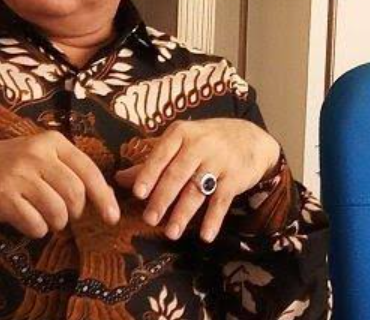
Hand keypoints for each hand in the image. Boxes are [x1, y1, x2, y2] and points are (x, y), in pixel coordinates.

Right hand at [0, 131, 119, 238]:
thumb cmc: (24, 164)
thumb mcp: (49, 156)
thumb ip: (76, 172)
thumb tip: (108, 199)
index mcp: (53, 142)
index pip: (88, 171)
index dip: (104, 197)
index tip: (112, 218)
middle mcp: (36, 155)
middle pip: (74, 194)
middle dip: (75, 212)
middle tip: (65, 214)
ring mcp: (18, 175)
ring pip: (56, 211)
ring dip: (57, 223)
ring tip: (47, 218)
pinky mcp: (3, 196)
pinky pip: (35, 224)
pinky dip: (38, 229)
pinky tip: (30, 220)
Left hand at [114, 118, 280, 242]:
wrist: (251, 138)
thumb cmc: (206, 141)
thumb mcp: (180, 143)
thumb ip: (151, 161)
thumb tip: (118, 178)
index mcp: (180, 133)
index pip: (161, 155)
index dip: (149, 174)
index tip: (138, 193)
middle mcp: (199, 144)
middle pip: (177, 174)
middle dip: (162, 198)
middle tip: (149, 219)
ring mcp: (219, 160)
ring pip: (197, 190)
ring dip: (183, 213)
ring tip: (171, 233)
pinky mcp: (235, 177)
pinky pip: (222, 201)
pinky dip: (213, 219)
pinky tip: (205, 236)